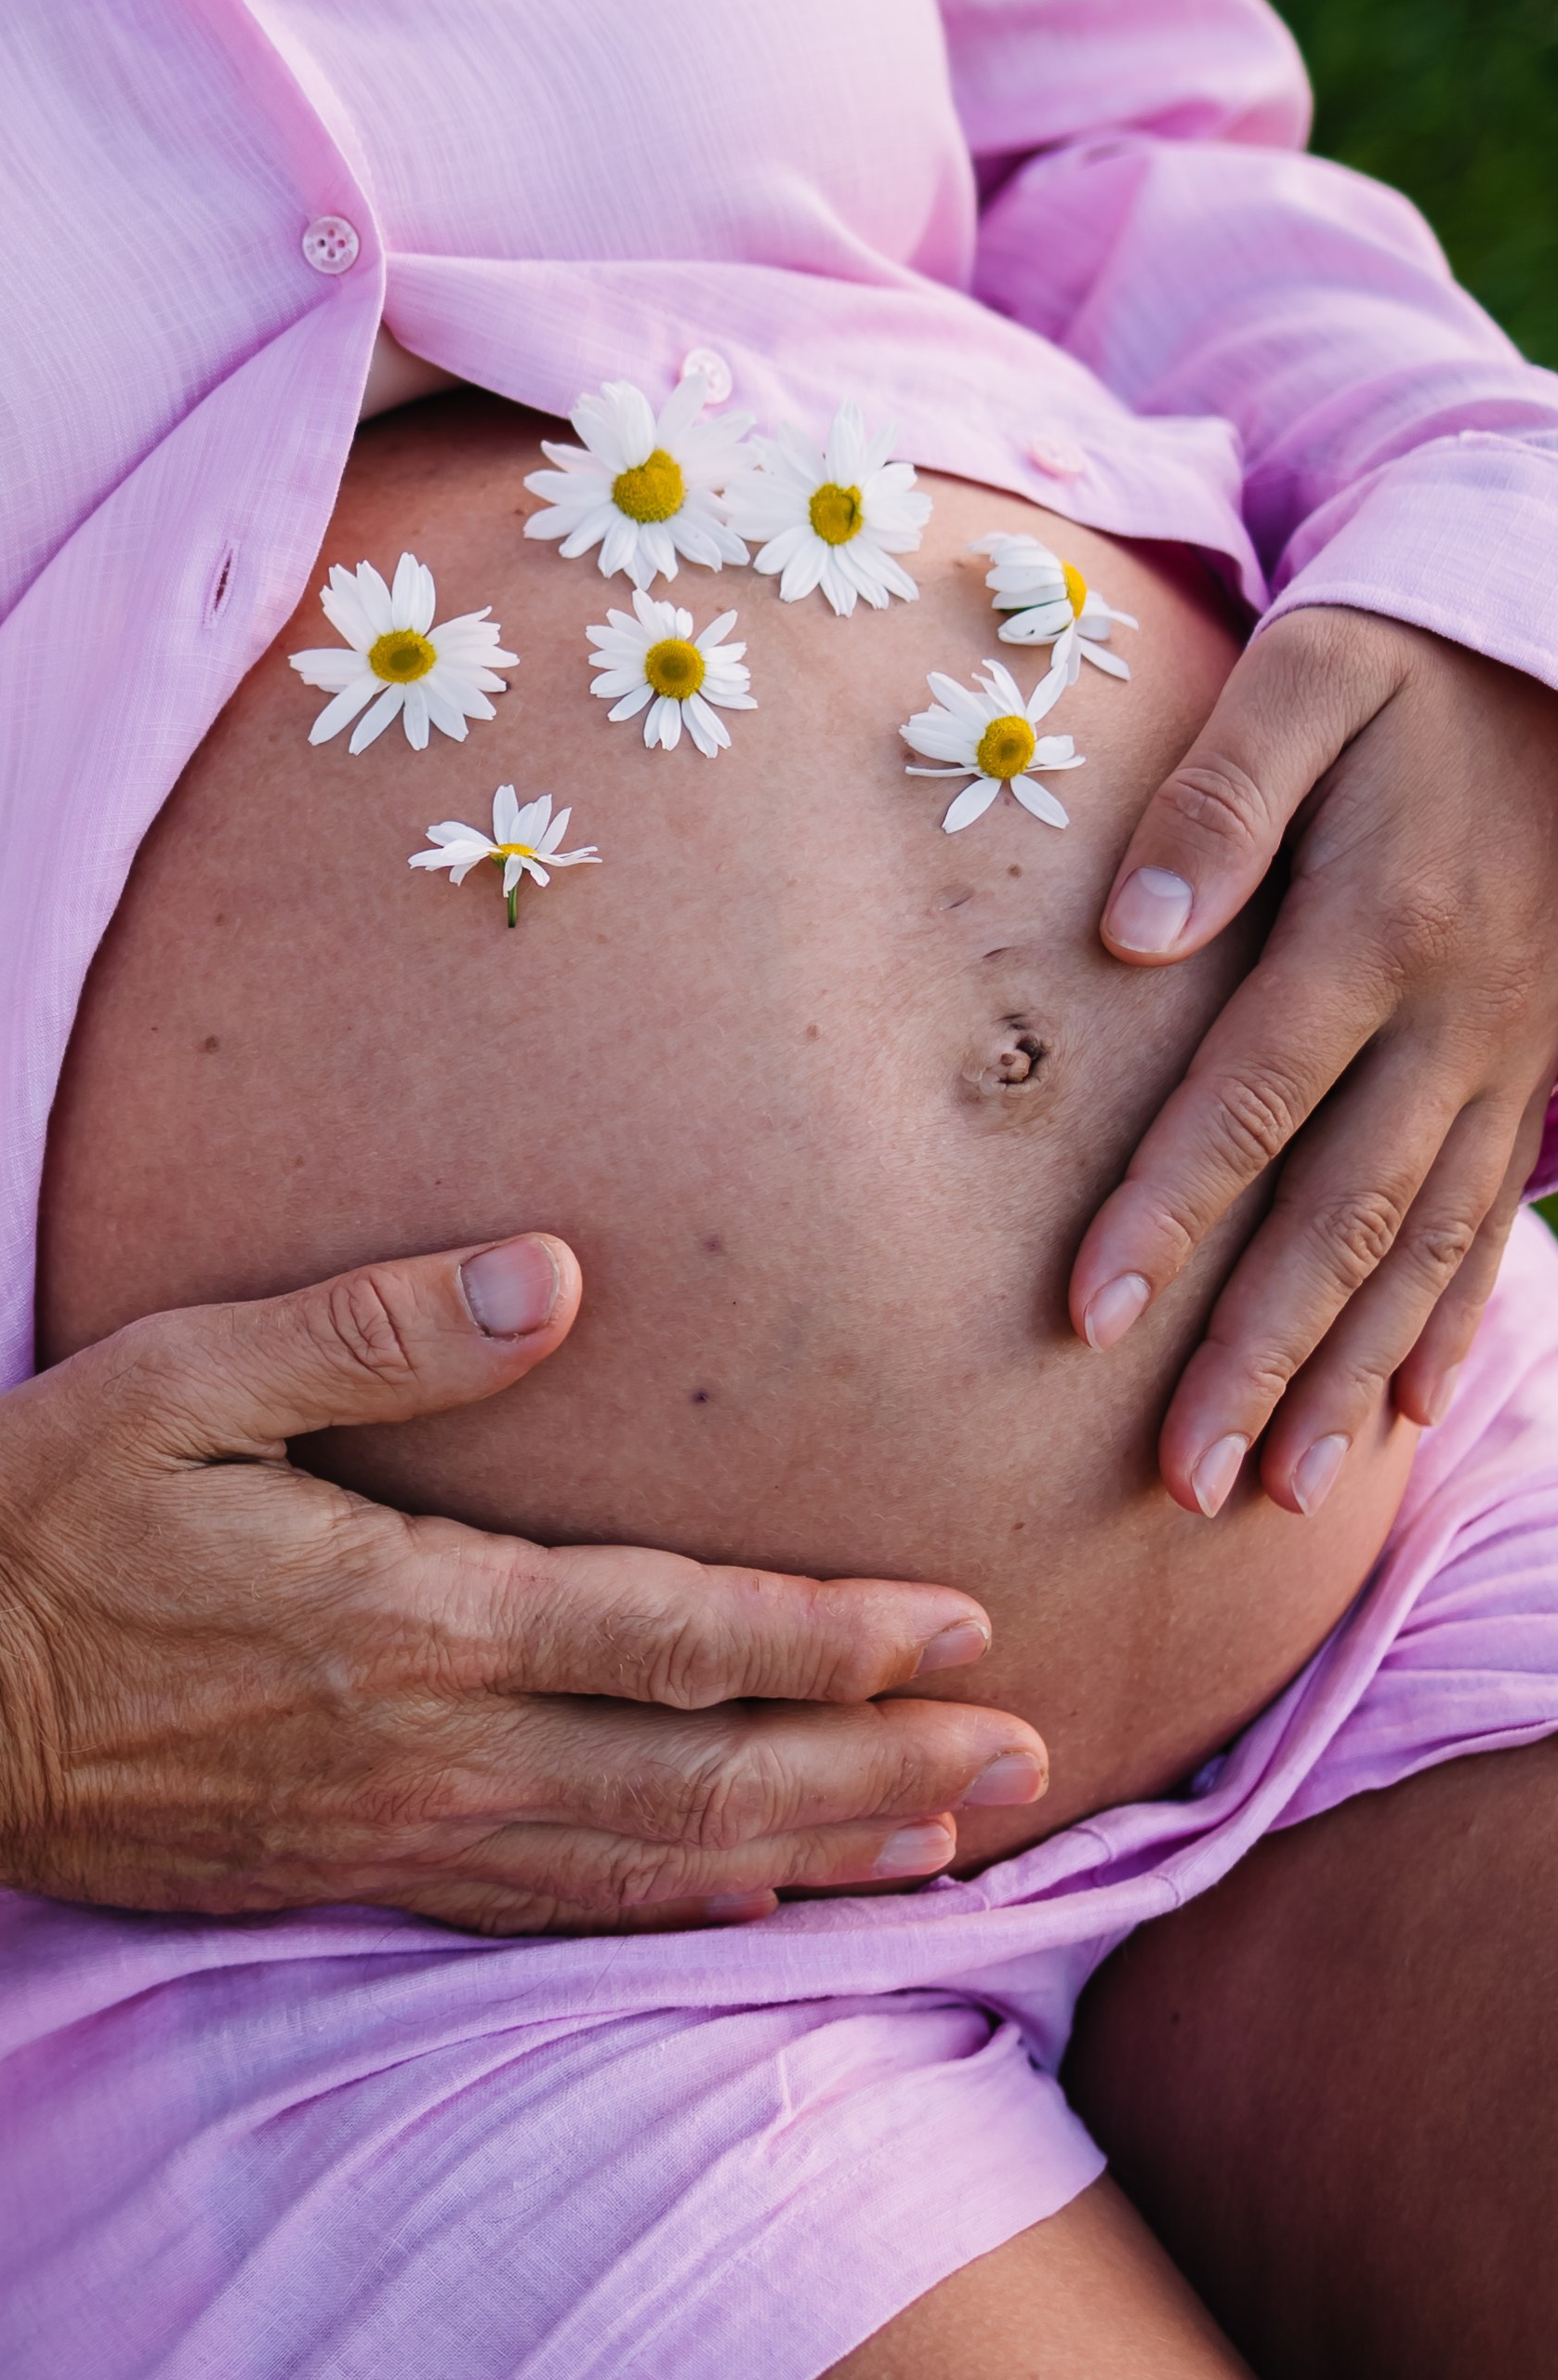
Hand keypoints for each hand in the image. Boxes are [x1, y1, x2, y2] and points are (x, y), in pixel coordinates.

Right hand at [0, 1236, 1043, 1939]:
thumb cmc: (37, 1534)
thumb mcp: (179, 1382)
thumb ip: (377, 1329)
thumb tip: (559, 1276)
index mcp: (416, 1617)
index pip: (676, 1631)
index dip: (833, 1635)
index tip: (964, 1625)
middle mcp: (438, 1749)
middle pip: (705, 1773)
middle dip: (879, 1768)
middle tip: (1028, 1760)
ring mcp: (405, 1837)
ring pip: (656, 1863)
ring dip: (814, 1851)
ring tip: (947, 1843)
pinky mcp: (363, 1880)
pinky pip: (562, 1913)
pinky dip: (683, 1911)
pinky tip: (760, 1903)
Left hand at [1070, 607, 1557, 1516]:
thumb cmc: (1410, 667)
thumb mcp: (1312, 676)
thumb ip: (1219, 796)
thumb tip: (1131, 935)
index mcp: (1376, 930)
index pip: (1251, 1097)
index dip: (1170, 1212)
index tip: (1088, 1319)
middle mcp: (1450, 1021)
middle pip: (1340, 1213)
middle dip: (1260, 1355)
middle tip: (1182, 1478)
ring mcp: (1506, 1060)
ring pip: (1421, 1246)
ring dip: (1350, 1374)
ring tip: (1278, 1490)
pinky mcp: (1535, 1075)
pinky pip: (1493, 1219)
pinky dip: (1452, 1322)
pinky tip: (1410, 1413)